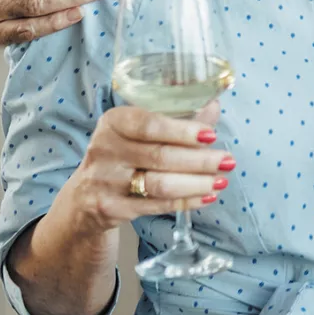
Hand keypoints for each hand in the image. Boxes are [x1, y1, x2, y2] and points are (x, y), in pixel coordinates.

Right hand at [56, 101, 227, 235]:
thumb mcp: (140, 131)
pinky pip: (154, 206)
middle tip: (228, 161)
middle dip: (200, 160)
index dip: (182, 131)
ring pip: (159, 184)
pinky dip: (185, 201)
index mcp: (113, 122)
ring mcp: (104, 181)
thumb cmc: (124, 154)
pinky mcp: (109, 208)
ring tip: (221, 181)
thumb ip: (176, 117)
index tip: (211, 135)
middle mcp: (104, 149)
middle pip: (160, 156)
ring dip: (196, 183)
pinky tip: (206, 196)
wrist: (85, 196)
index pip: (149, 124)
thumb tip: (213, 105)